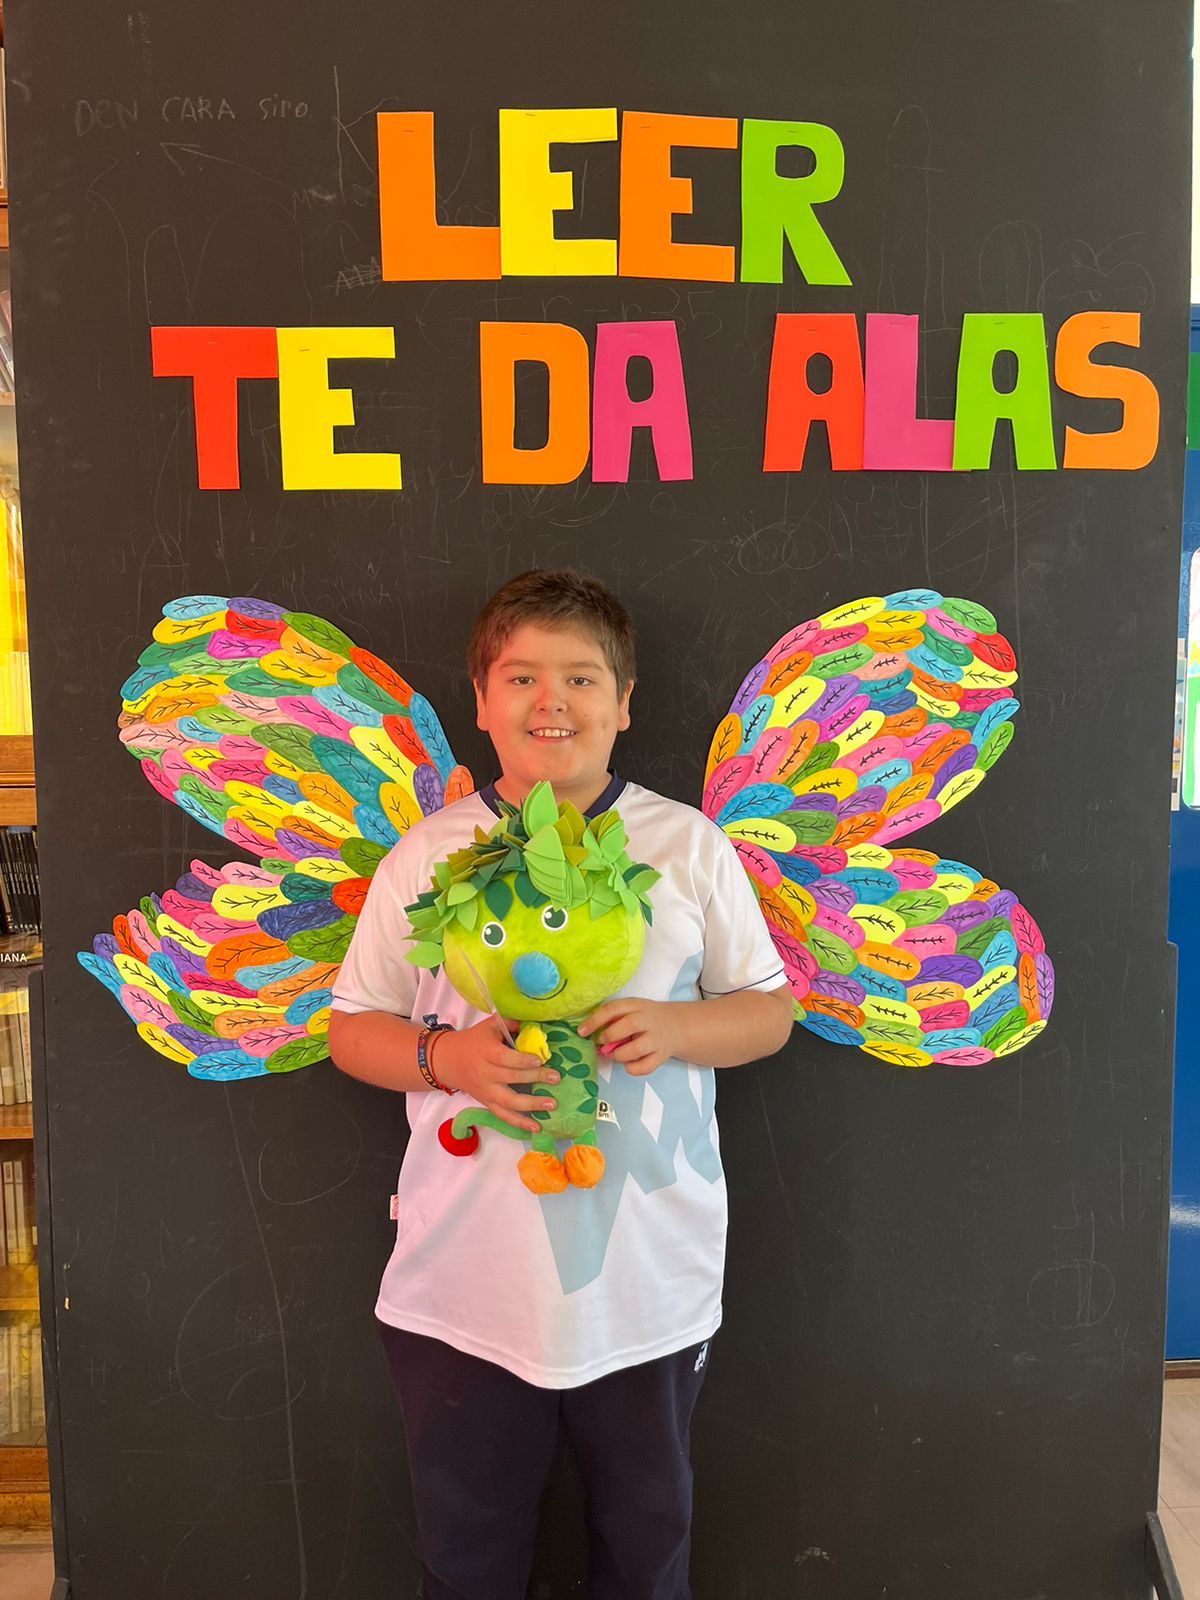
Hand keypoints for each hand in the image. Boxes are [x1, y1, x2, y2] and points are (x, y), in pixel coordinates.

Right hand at [434, 1015, 559, 1133]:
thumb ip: (511, 1024)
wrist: (447, 1061)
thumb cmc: (473, 1041)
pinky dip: (519, 1123)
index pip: (504, 1058)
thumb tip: (535, 1026)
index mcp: (486, 1052)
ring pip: (508, 1102)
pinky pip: (503, 1116)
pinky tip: (536, 1127)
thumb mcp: (489, 1026)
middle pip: (511, 1079)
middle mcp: (486, 1074)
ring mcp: (486, 1092)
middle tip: (555, 1078)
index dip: (521, 1060)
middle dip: (535, 1078)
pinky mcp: (487, 1103)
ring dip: (531, 1105)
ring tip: (551, 1105)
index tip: (539, 1059)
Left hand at [578, 999, 682, 1076]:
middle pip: (629, 1025)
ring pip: (636, 1049)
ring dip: (619, 1055)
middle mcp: (648, 1021)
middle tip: (602, 1043)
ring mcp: (656, 1039)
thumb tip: (588, 1034)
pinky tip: (628, 1063)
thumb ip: (612, 1019)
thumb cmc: (644, 1018)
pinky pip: (645, 1067)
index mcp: (636, 1006)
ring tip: (615, 1054)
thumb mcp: (630, 1009)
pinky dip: (632, 1068)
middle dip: (610, 1036)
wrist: (675, 1026)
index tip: (581, 1031)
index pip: (613, 1009)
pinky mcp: (662, 1056)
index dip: (595, 1020)